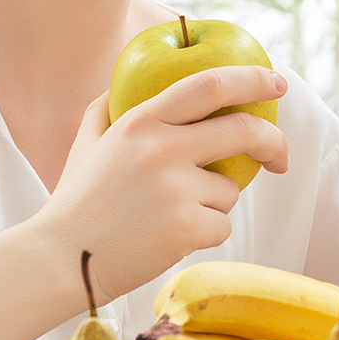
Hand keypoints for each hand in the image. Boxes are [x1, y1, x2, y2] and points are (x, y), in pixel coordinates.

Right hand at [37, 66, 289, 301]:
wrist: (58, 259)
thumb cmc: (75, 202)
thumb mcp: (88, 142)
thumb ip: (111, 108)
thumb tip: (133, 82)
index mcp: (140, 121)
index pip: (209, 84)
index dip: (252, 79)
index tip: (277, 83)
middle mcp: (162, 147)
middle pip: (243, 130)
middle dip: (274, 143)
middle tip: (280, 158)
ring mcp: (176, 187)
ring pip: (229, 190)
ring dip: (213, 204)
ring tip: (167, 218)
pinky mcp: (186, 225)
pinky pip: (222, 225)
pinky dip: (204, 234)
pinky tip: (167, 239)